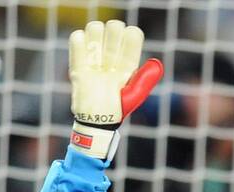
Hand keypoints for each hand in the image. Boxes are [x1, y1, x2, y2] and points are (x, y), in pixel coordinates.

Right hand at [68, 19, 162, 161]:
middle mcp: (112, 57)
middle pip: (114, 26)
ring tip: (94, 51)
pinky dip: (79, 40)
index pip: (132, 36)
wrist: (95, 122)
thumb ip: (145, 79)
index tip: (127, 48)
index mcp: (127, 63)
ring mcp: (95, 59)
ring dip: (95, 34)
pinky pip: (77, 39)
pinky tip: (83, 52)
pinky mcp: (79, 63)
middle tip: (109, 51)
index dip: (131, 36)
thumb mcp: (134, 95)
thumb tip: (156, 62)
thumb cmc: (117, 110)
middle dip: (113, 32)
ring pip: (95, 28)